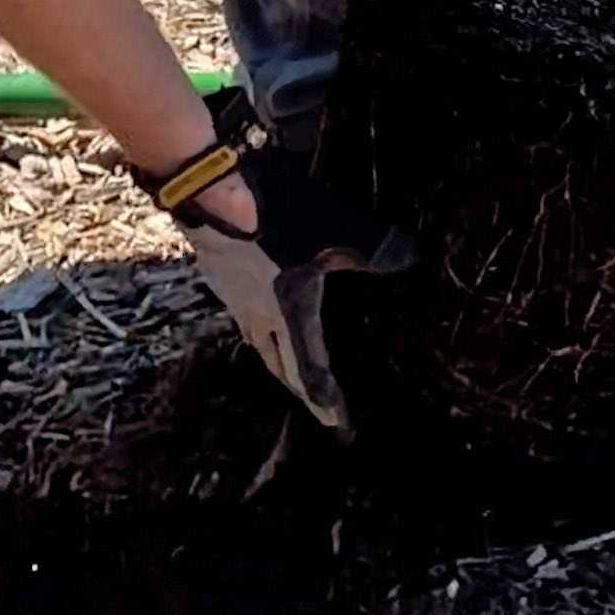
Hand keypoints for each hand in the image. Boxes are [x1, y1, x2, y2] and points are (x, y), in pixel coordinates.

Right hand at [132, 88, 413, 434]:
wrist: (205, 187)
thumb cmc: (269, 213)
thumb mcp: (333, 228)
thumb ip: (374, 247)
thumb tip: (410, 257)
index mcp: (289, 314)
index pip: (310, 370)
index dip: (326, 399)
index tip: (339, 426)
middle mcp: (258, 315)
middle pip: (281, 365)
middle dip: (301, 388)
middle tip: (318, 405)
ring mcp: (234, 295)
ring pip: (258, 340)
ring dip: (276, 358)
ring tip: (289, 365)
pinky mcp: (219, 273)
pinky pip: (242, 313)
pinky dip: (258, 324)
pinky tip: (261, 309)